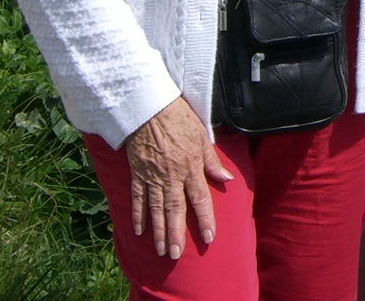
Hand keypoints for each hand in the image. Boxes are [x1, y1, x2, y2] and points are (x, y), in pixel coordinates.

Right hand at [123, 96, 233, 258]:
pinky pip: (138, 198)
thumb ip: (211, 160)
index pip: (200, 199)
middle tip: (175, 255)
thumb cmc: (179, 119)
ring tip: (161, 250)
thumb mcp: (202, 136)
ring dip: (159, 231)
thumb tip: (226, 178)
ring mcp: (153, 177)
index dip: (205, 219)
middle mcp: (172, 176)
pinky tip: (140, 231)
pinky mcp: (138, 174)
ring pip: (156, 209)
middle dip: (176, 234)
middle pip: (175, 210)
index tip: (209, 238)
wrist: (149, 109)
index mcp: (190, 167)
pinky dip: (138, 215)